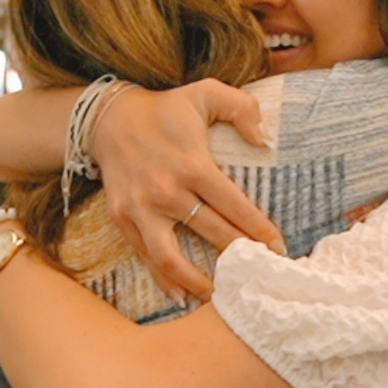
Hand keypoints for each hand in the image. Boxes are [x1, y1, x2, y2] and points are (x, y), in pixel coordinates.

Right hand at [88, 81, 282, 298]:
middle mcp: (166, 190)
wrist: (108, 119)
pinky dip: (163, 278)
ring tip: (221, 295)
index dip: (260, 230)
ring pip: (172, 257)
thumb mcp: (206, 92)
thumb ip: (242, 108)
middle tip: (263, 272)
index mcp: (192, 164)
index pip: (234, 206)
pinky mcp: (122, 218)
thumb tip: (266, 139)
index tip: (279, 248)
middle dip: (241, 255)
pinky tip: (181, 293)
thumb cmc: (165, 109)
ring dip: (198, 281)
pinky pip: (145, 255)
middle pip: (212, 234)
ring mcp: (141, 208)